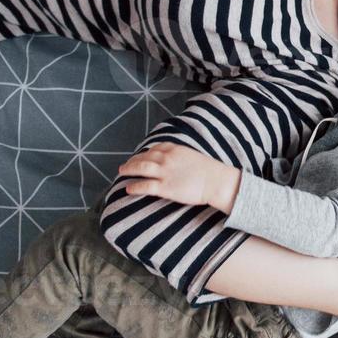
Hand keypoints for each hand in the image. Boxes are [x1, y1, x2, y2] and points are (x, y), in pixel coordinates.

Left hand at [118, 143, 241, 212]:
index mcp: (175, 149)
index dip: (145, 152)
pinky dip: (135, 186)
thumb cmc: (210, 171)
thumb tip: (177, 162)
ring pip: (141, 168)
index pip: (155, 148)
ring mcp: (165, 172)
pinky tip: (128, 189)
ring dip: (129, 169)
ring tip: (122, 172)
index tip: (141, 156)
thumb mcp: (194, 156)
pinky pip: (145, 186)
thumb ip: (181, 157)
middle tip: (125, 165)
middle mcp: (167, 158)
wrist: (216, 181)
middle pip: (144, 157)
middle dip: (133, 160)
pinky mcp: (165, 187)